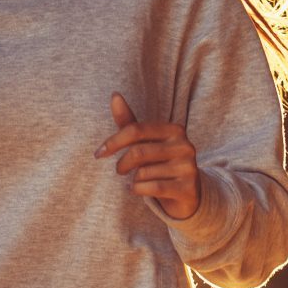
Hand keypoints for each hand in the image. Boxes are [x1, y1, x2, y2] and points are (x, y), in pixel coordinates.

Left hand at [95, 92, 199, 220]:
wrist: (188, 192)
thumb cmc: (160, 163)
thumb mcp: (145, 143)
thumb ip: (129, 122)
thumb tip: (114, 95)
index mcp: (174, 130)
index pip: (136, 130)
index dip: (113, 142)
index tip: (99, 154)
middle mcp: (184, 145)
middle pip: (138, 152)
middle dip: (122, 164)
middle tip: (119, 170)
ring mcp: (188, 167)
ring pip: (144, 173)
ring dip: (133, 179)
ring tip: (137, 180)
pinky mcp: (188, 188)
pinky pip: (153, 188)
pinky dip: (138, 189)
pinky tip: (136, 189)